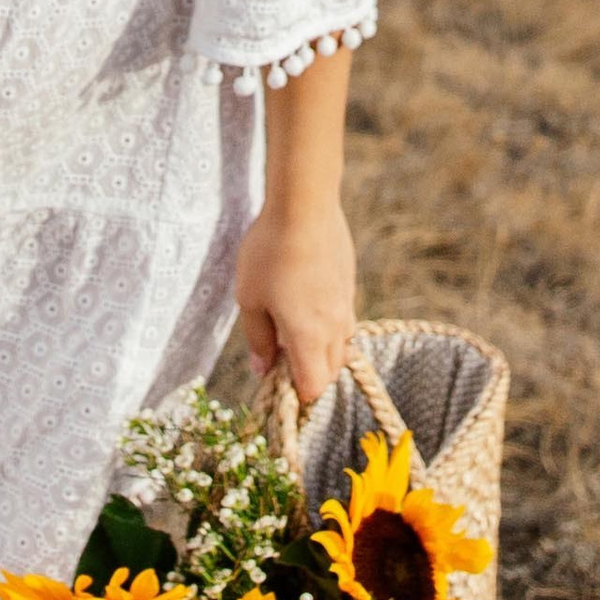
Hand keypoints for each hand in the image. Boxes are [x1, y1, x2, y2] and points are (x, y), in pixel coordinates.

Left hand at [235, 197, 358, 408]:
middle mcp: (335, 327)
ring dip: (321, 349)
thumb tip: (262, 368)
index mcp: (310, 338)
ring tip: (291, 325)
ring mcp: (347, 304)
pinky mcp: (349, 283)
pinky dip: (328, 324)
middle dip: (308, 373)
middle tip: (279, 354)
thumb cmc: (269, 253)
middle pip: (329, 371)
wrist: (305, 206)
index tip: (275, 379)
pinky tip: (305, 299)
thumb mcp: (249, 298)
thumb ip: (257, 339)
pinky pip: (344, 318)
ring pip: (341, 345)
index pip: (312, 387)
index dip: (295, 392)